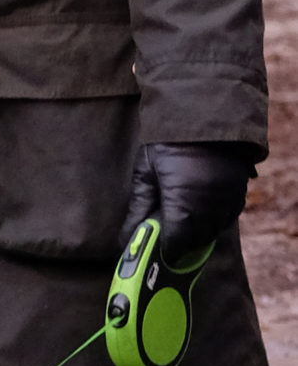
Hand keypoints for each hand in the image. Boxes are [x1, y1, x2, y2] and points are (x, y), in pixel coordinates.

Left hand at [122, 141, 254, 261]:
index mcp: (183, 206)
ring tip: (181, 221)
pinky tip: (201, 210)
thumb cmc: (167, 143)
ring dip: (198, 232)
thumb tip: (126, 239)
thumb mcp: (145, 174)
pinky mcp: (239, 192)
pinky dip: (215, 220)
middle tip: (165, 235)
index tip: (155, 249)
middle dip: (180, 243)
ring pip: (214, 231)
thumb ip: (138, 210)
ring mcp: (228, 201)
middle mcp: (209, 209)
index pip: (175, 245)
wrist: (202, 114)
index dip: (164, 250)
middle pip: (195, 242)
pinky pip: (228, 217)